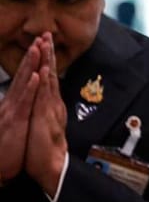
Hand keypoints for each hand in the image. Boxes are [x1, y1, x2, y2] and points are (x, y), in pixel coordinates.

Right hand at [0, 38, 41, 181]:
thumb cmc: (6, 149)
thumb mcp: (15, 125)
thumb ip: (19, 109)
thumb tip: (26, 97)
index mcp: (15, 105)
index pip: (26, 79)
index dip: (34, 62)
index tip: (42, 45)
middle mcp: (12, 104)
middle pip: (24, 76)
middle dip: (33, 56)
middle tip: (41, 37)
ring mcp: (12, 111)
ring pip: (23, 84)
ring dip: (31, 65)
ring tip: (38, 48)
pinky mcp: (14, 122)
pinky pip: (23, 102)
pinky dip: (29, 88)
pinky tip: (35, 76)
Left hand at [25, 33, 67, 195]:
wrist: (52, 167)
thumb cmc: (45, 149)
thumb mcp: (44, 125)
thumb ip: (46, 112)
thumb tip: (46, 102)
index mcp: (51, 105)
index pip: (48, 78)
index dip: (46, 60)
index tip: (44, 43)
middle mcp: (52, 104)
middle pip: (50, 74)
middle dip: (47, 54)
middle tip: (46, 34)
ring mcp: (50, 109)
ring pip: (48, 81)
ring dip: (46, 62)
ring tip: (45, 45)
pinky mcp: (45, 117)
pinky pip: (44, 97)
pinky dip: (44, 83)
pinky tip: (44, 71)